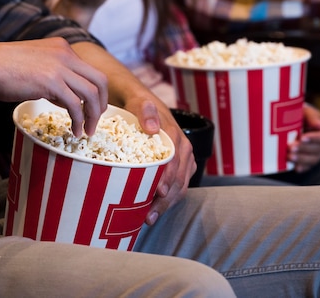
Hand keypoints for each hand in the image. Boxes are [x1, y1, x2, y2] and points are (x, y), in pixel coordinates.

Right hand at [0, 38, 107, 136]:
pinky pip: (76, 105)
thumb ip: (54, 78)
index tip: (94, 108)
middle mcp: (66, 54)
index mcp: (62, 48)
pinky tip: (75, 130)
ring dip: (93, 116)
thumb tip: (65, 99)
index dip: (97, 91)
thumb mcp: (36, 66)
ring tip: (88, 131)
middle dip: (102, 103)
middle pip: (100, 80)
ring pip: (92, 93)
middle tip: (97, 120)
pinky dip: (79, 120)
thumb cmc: (3, 68)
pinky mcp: (52, 82)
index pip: (91, 70)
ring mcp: (60, 67)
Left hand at [122, 97, 195, 224]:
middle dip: (166, 199)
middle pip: (179, 178)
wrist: (139, 103)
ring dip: (166, 204)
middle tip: (149, 216)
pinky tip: (153, 211)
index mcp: (175, 135)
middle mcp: (183, 149)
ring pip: (180, 186)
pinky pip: (177, 187)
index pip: (175, 160)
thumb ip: (145, 111)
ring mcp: (182, 159)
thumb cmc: (137, 104)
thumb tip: (154, 127)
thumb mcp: (138, 102)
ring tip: (149, 219)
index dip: (169, 177)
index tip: (159, 192)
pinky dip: (167, 201)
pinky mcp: (178, 167)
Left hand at [287, 104, 319, 172]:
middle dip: (304, 148)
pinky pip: (308, 167)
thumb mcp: (307, 110)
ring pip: (314, 160)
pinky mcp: (312, 162)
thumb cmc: (302, 114)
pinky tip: (294, 167)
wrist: (294, 122)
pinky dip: (301, 167)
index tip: (302, 138)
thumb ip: (312, 116)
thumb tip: (318, 125)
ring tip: (288, 156)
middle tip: (290, 147)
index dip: (316, 138)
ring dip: (301, 159)